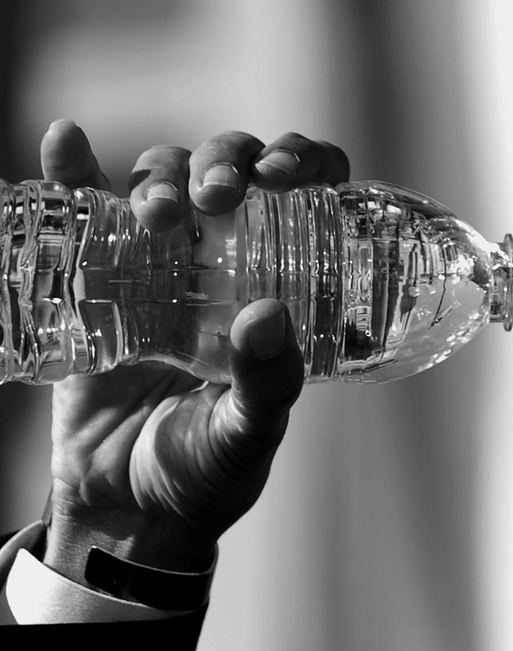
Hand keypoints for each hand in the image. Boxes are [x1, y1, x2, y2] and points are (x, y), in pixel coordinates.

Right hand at [40, 120, 349, 579]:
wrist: (127, 509)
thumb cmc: (206, 471)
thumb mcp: (249, 432)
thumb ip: (266, 383)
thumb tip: (267, 315)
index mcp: (280, 286)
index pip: (306, 196)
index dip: (305, 161)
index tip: (289, 173)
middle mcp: (226, 262)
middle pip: (231, 170)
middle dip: (227, 162)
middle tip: (221, 193)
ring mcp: (160, 264)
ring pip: (165, 181)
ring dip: (163, 175)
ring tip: (161, 211)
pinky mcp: (98, 279)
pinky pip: (85, 213)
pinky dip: (75, 172)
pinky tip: (66, 141)